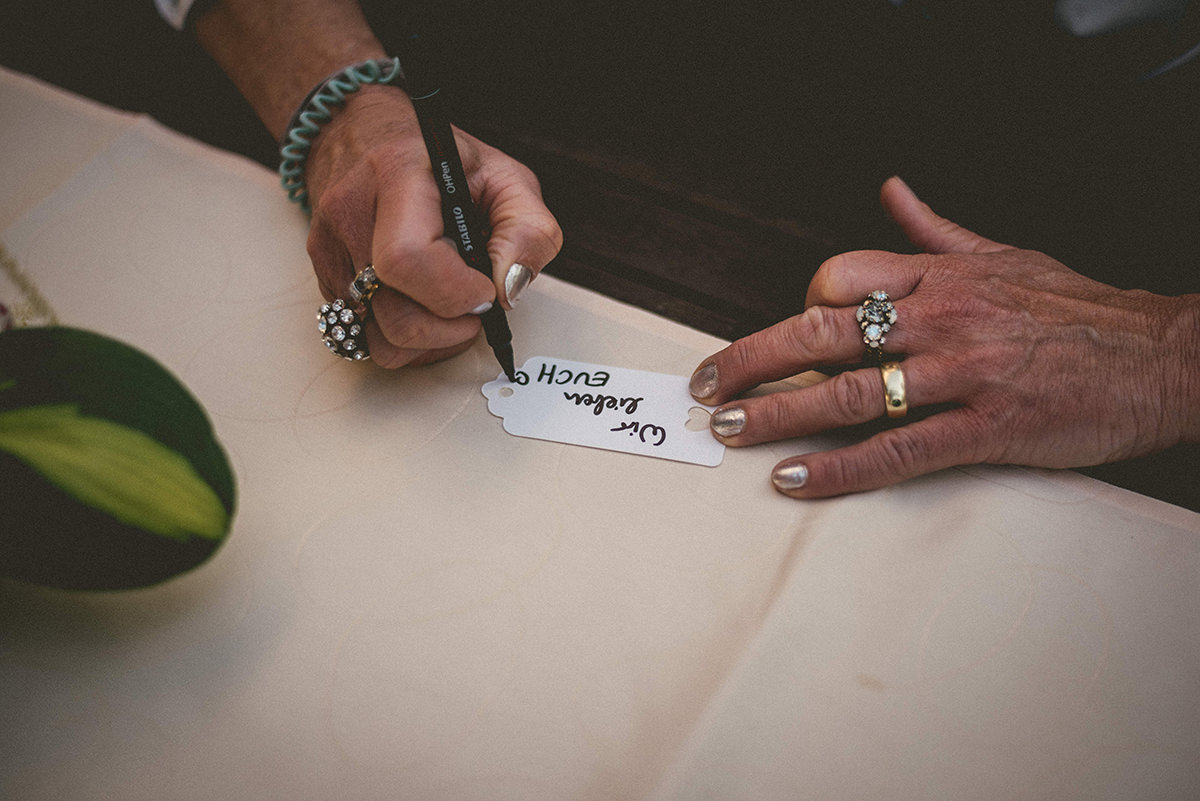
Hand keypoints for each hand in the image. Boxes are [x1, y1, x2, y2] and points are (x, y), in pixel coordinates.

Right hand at [305, 86, 561, 366]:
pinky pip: (363, 338)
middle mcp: (350, 211)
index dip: (456, 292)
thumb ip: (529, 232)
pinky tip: (423, 304)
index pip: (408, 259)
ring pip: (377, 339)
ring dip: (429, 341)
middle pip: (394, 314)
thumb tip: (507, 288)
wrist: (366, 137)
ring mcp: (329, 248)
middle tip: (475, 304)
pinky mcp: (322, 278)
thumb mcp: (507, 180)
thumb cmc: (445, 163)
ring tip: (450, 306)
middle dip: (450, 328)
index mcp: (397, 173)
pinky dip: (405, 338)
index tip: (486, 288)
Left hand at [690, 177, 1199, 497]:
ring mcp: (961, 375)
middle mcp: (940, 319)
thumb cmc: (1078, 310)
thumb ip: (936, 230)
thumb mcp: (1005, 254)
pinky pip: (898, 450)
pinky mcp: (986, 429)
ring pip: (850, 393)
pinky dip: (840, 467)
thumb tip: (892, 192)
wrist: (1160, 356)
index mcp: (939, 277)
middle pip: (823, 331)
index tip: (782, 334)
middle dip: (753, 359)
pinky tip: (795, 479)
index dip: (800, 304)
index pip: (840, 276)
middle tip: (706, 386)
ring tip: (728, 430)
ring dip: (778, 413)